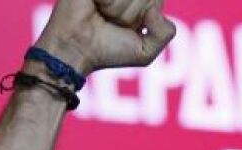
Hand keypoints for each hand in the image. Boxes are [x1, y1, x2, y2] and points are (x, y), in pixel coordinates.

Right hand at [32, 0, 175, 74]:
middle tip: (113, 22)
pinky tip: (95, 4)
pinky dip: (106, 1)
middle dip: (131, 14)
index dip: (146, 14)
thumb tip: (154, 9)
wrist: (76, 48)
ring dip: (118, 9)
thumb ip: (165, 33)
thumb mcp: (145, 52)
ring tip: (102, 14)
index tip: (130, 26)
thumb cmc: (108, 51)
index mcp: (142, 0)